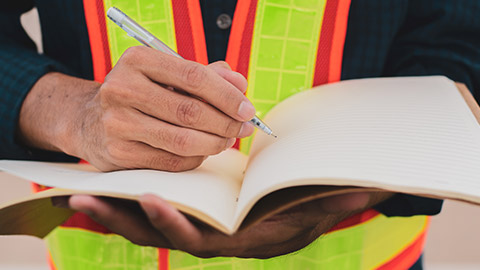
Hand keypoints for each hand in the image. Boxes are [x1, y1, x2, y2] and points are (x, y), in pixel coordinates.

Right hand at [18, 47, 254, 170]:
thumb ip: (205, 75)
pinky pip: (171, 161)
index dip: (227, 95)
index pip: (194, 76)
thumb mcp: (167, 75)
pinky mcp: (118, 153)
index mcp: (137, 60)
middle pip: (190, 111)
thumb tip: (240, 83)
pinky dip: (196, 158)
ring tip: (227, 140)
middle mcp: (122, 88)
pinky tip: (203, 151)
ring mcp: (117, 123)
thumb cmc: (140, 94)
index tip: (247, 109)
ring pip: (183, 140)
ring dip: (214, 143)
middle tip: (243, 128)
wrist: (89, 120)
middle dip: (226, 123)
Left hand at [68, 192, 391, 257]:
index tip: (149, 198)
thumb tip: (364, 192)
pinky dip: (133, 199)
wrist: (306, 200)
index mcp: (246, 241)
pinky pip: (158, 209)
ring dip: (118, 211)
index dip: (177, 225)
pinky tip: (110, 184)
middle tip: (84, 201)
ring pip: (154, 225)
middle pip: (164, 236)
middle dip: (125, 221)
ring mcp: (204, 226)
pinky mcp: (196, 212)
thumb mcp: (326, 200)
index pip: (205, 241)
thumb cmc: (312, 200)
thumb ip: (338, 199)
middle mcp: (219, 239)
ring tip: (80, 195)